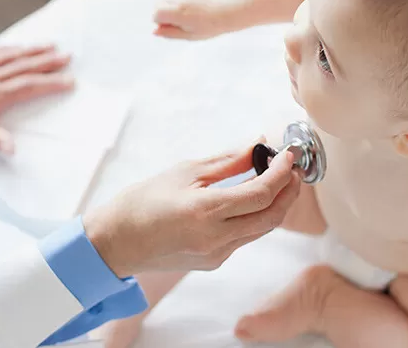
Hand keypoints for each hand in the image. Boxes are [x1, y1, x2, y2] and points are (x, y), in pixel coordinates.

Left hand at [0, 44, 73, 153]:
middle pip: (22, 67)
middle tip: (67, 56)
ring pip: (8, 56)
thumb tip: (13, 148)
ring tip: (49, 46)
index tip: (68, 81)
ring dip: (30, 50)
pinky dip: (5, 48)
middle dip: (47, 61)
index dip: (50, 83)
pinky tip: (15, 47)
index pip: (27, 87)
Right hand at [83, 144, 299, 277]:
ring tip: (275, 180)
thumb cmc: (142, 202)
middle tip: (291, 169)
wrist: (117, 241)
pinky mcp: (215, 262)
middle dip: (288, 191)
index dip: (281, 173)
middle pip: (272, 216)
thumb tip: (257, 146)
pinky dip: (255, 217)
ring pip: (262, 229)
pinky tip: (249, 200)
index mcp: (205, 211)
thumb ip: (226, 161)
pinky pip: (245, 237)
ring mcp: (217, 254)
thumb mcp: (184, 172)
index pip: (261, 193)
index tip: (287, 155)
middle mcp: (216, 238)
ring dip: (275, 205)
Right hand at [153, 0, 254, 39]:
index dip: (163, 23)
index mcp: (177, 12)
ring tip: (183, 12)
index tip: (176, 26)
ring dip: (168, 5)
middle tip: (180, 20)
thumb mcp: (189, 35)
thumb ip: (170, 33)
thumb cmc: (209, 26)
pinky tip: (188, 6)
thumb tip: (155, 32)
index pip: (155, 15)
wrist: (227, 9)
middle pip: (157, 4)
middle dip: (163, 12)